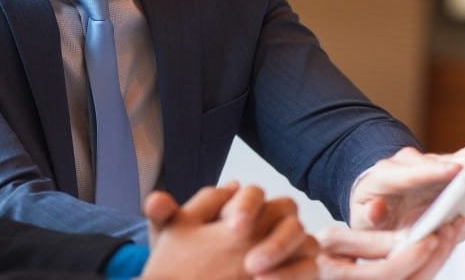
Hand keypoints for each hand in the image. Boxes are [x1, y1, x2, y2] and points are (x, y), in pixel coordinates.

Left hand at [142, 183, 317, 279]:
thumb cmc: (186, 261)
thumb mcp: (170, 240)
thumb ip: (163, 219)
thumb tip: (155, 201)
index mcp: (243, 206)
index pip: (255, 193)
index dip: (247, 204)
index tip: (230, 225)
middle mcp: (270, 221)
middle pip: (287, 209)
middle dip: (269, 228)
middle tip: (246, 253)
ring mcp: (289, 246)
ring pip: (304, 238)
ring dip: (281, 250)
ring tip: (253, 272)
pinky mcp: (300, 271)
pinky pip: (309, 267)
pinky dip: (291, 273)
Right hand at [315, 217, 463, 279]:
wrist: (308, 269)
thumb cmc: (319, 253)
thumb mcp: (333, 239)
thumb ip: (369, 241)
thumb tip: (405, 239)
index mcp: (343, 279)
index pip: (388, 272)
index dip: (411, 256)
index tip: (430, 237)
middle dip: (434, 257)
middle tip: (448, 231)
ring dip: (437, 261)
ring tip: (449, 234)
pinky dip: (430, 266)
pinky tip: (439, 248)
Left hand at [349, 137, 464, 229]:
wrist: (369, 204)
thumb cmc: (368, 216)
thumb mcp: (361, 222)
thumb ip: (370, 218)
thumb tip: (376, 209)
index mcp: (382, 179)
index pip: (406, 175)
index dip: (430, 172)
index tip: (454, 169)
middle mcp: (403, 166)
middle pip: (431, 163)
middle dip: (456, 162)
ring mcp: (421, 167)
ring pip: (446, 161)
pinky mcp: (436, 170)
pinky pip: (454, 162)